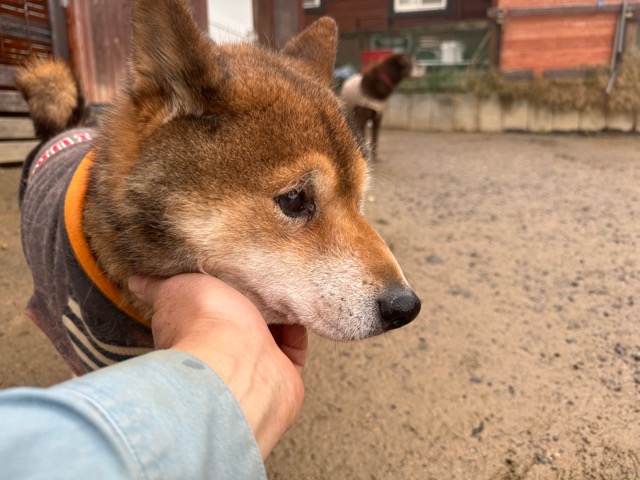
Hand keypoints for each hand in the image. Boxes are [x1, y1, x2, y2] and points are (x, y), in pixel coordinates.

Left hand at [128, 273, 306, 458]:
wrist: (238, 362)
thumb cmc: (202, 323)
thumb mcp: (172, 291)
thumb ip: (158, 285)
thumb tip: (135, 280)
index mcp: (194, 335)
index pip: (205, 314)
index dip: (216, 294)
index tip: (226, 273)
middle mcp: (224, 355)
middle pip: (240, 326)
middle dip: (250, 302)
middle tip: (260, 277)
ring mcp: (256, 367)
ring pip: (269, 338)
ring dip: (277, 315)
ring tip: (280, 287)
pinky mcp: (285, 374)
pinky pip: (294, 349)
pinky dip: (296, 330)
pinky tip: (294, 310)